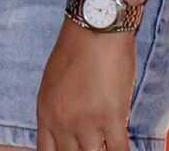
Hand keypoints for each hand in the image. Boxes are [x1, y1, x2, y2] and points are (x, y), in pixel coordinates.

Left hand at [37, 21, 134, 150]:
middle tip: (93, 148)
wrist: (95, 29)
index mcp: (45, 113)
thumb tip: (65, 131)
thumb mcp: (52, 83)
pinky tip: (123, 150)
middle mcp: (63, 122)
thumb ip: (57, 110)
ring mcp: (87, 123)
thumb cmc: (74, 50)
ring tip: (107, 148)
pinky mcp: (112, 118)